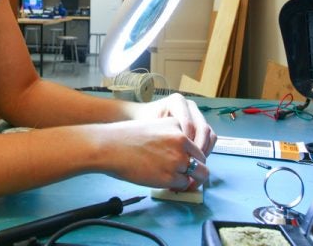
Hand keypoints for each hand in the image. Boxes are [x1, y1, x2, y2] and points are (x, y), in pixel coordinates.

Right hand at [94, 117, 209, 189]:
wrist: (110, 146)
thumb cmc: (125, 137)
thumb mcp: (154, 126)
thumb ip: (171, 137)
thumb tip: (181, 155)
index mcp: (177, 126)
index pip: (196, 143)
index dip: (193, 156)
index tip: (189, 163)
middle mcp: (181, 141)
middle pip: (202, 159)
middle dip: (197, 170)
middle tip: (191, 177)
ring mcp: (177, 159)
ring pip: (198, 174)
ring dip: (190, 180)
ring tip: (181, 182)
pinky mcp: (171, 176)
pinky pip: (184, 184)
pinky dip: (178, 186)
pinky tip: (168, 184)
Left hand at [132, 93, 216, 158]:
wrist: (142, 118)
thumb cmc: (144, 123)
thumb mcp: (150, 127)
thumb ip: (163, 137)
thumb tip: (177, 155)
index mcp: (177, 101)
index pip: (188, 124)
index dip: (186, 143)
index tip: (180, 158)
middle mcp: (189, 105)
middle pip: (202, 128)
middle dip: (198, 149)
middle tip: (191, 164)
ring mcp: (196, 113)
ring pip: (209, 133)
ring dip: (204, 150)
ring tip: (193, 163)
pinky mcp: (200, 122)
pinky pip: (210, 136)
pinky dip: (205, 149)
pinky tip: (195, 159)